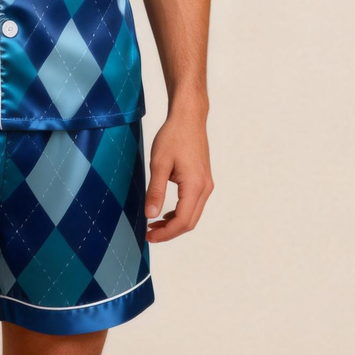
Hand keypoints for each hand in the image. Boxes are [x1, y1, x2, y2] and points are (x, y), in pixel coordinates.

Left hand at [143, 108, 213, 242]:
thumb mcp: (159, 163)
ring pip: (193, 215)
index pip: (182, 221)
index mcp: (195, 185)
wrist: (188, 118)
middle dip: (169, 232)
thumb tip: (150, 215)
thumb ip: (156, 191)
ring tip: (153, 225)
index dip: (165, 233)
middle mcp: (205, 188)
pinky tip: (165, 212)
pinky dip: (180, 212)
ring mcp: (206, 184)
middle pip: (189, 222)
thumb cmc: (173, 136)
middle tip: (148, 234)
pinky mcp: (203, 180)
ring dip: (174, 223)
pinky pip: (193, 204)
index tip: (148, 236)